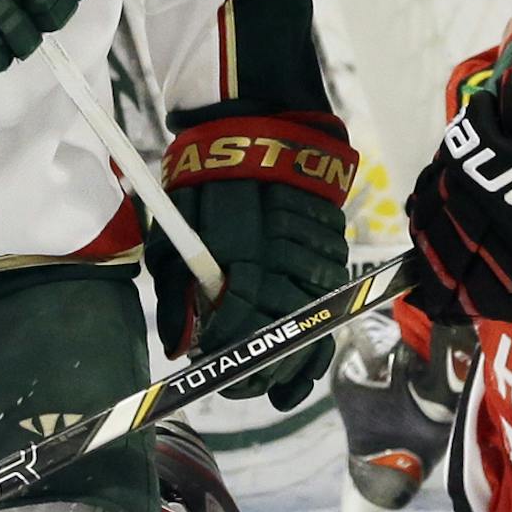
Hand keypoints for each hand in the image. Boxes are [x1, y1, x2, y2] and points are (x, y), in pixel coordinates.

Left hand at [147, 114, 356, 409]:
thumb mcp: (177, 230)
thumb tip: (179, 347)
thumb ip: (177, 292)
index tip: (206, 364)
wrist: (261, 124)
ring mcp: (315, 254)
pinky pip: (328, 313)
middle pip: (276, 333)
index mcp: (241, 247)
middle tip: (231, 384)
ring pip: (307, 328)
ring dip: (286, 364)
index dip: (223, 351)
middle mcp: (283, 254)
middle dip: (254, 369)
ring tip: (263, 387)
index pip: (237, 320)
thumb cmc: (208, 178)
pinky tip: (297, 379)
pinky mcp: (334, 251)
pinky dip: (314, 350)